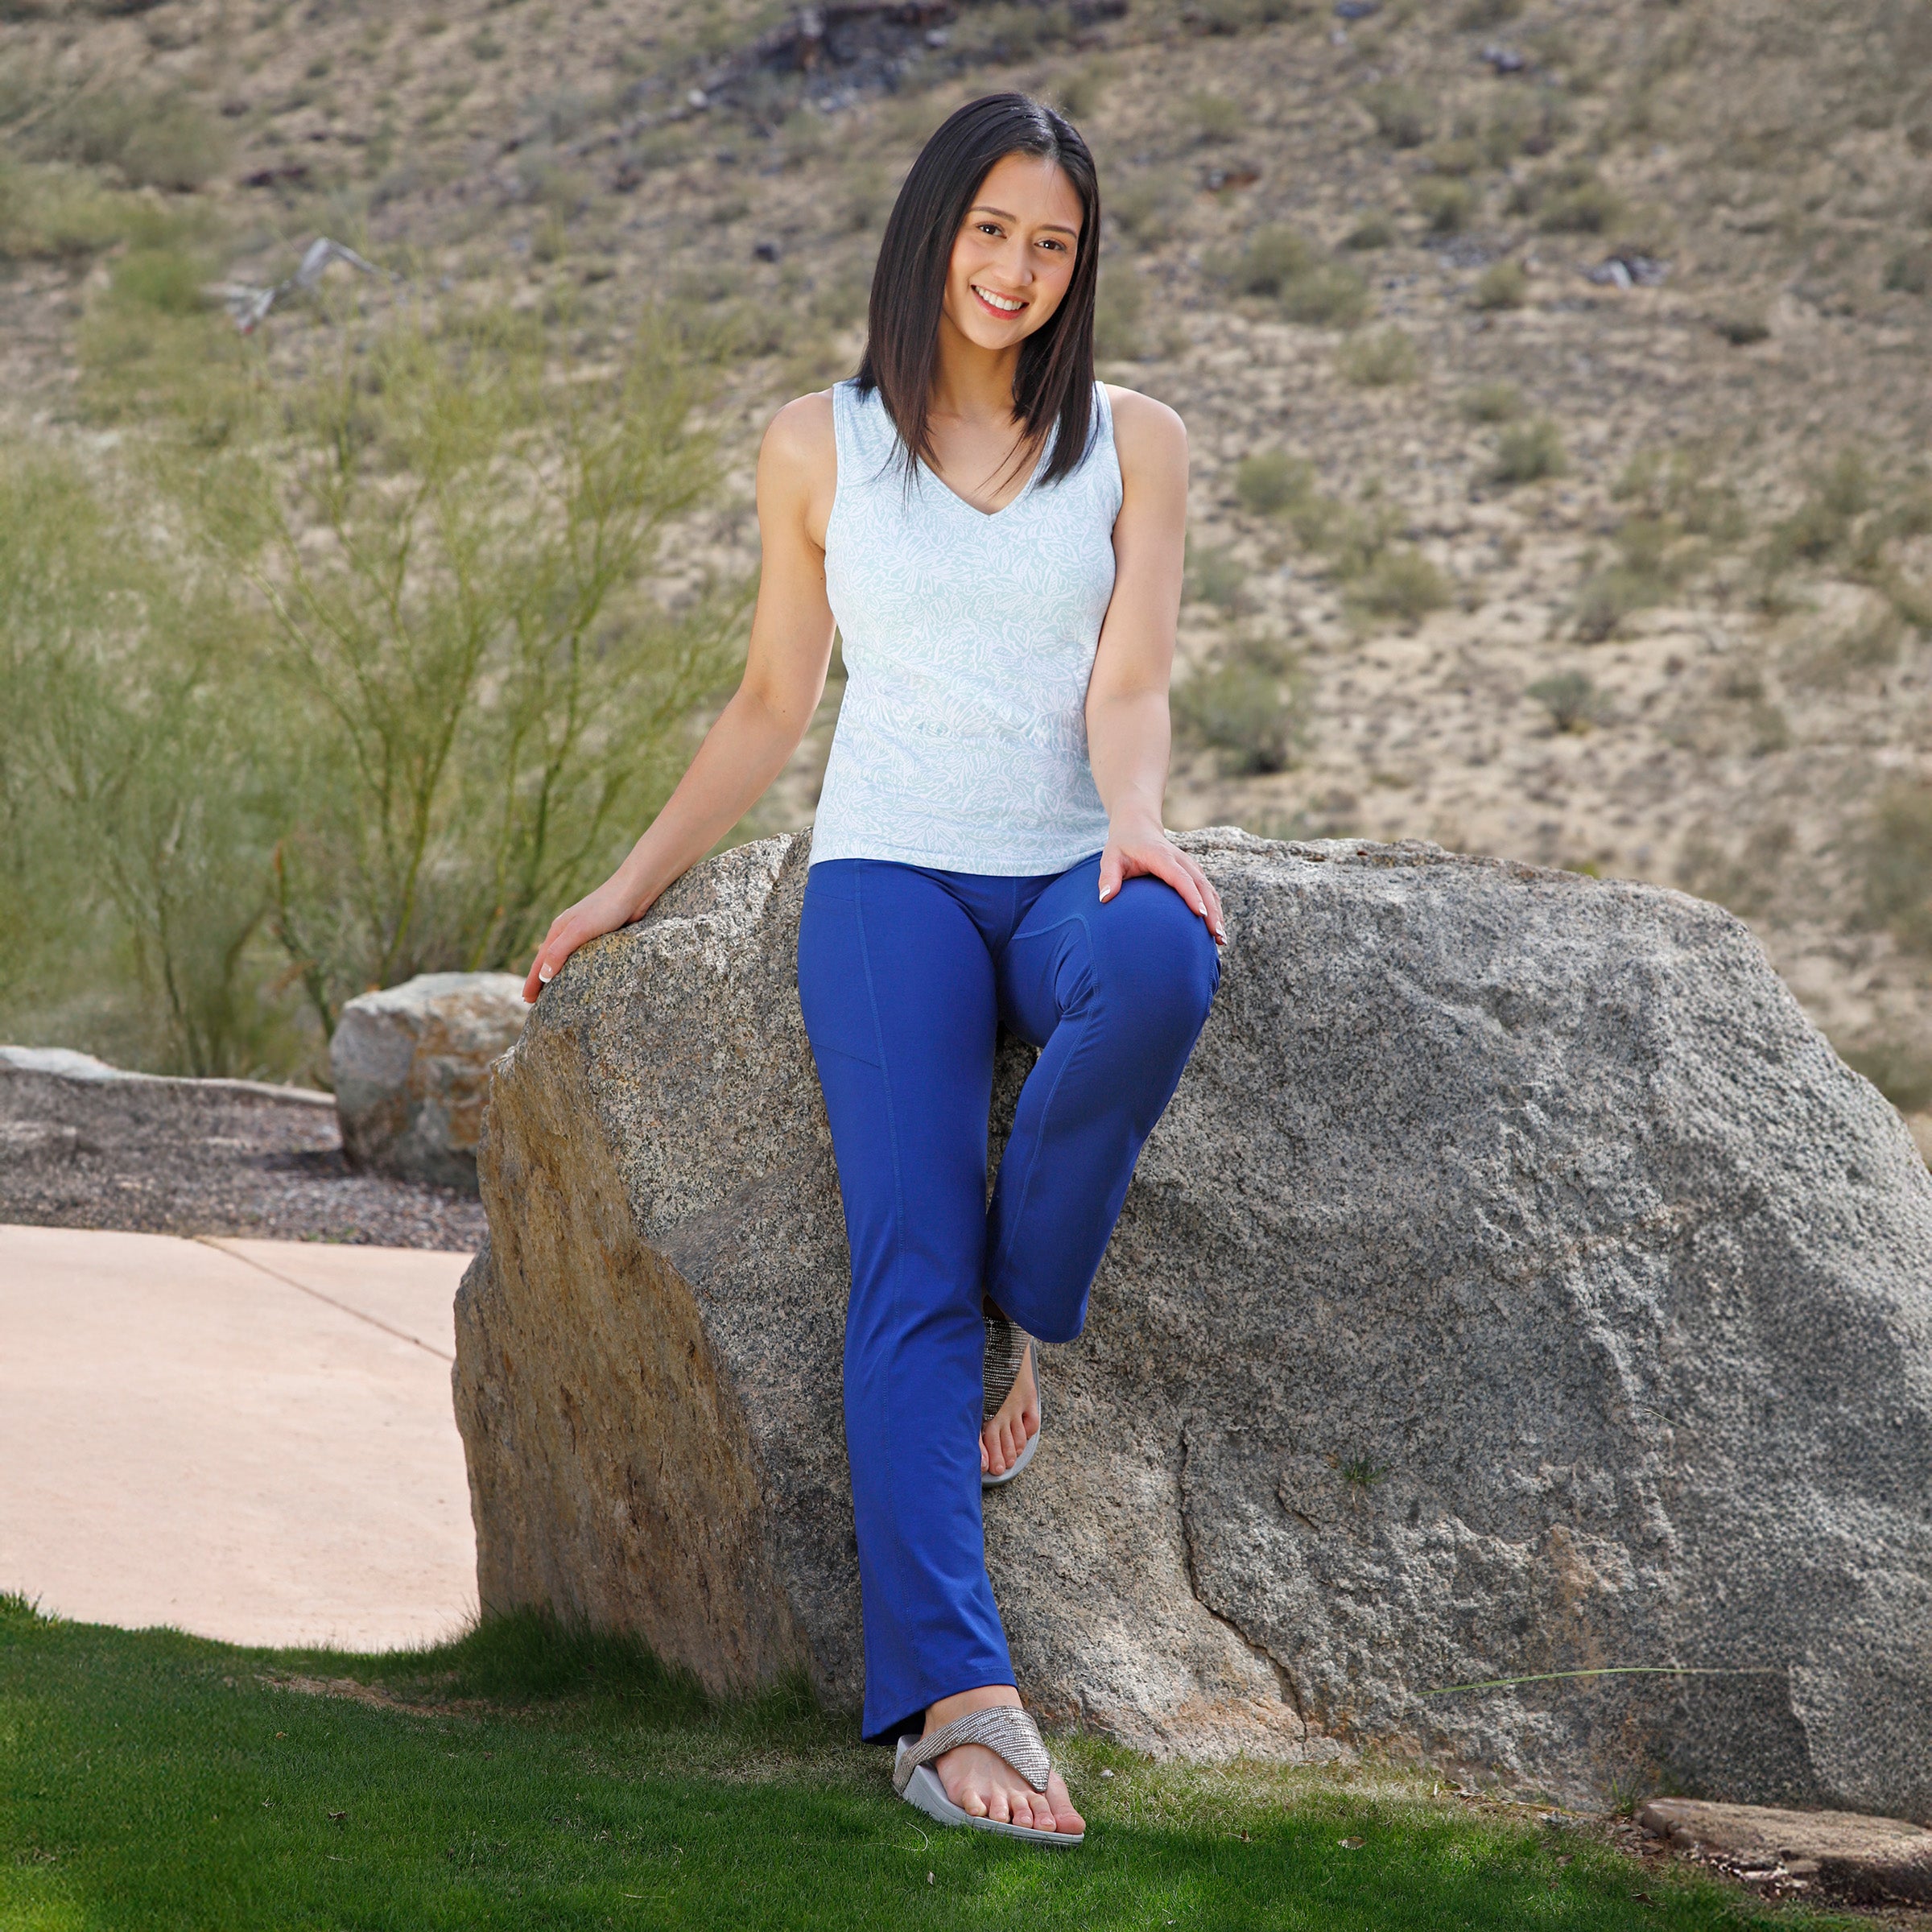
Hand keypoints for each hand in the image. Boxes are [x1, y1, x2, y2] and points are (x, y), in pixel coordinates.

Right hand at [520, 875, 646, 1001]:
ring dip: (557, 975)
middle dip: (541, 980)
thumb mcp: (578, 931)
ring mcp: (584, 934)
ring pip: (566, 959)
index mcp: (558, 930)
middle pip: (549, 960)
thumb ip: (559, 952)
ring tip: (554, 993)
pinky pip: (583, 958)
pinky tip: (580, 977)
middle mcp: (568, 932)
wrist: (633, 891)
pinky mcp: (601, 937)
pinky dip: (575, 969)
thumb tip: (543, 975)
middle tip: (535, 1001)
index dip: (533, 981)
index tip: (527, 999)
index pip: (540, 961)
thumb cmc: (605, 908)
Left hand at [1098, 819, 1226, 943]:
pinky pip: (1208, 892)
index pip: (1180, 877)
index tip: (1199, 914)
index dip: (1191, 895)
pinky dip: (1215, 909)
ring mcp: (1190, 867)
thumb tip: (1105, 898)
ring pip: (1209, 890)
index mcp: (1162, 857)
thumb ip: (1107, 877)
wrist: (1138, 828)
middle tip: (1216, 935)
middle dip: (1211, 910)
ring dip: (1217, 913)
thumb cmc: (1122, 846)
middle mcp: (1181, 861)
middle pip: (1202, 886)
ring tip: (1221, 939)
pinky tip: (1216, 929)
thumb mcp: (1110, 858)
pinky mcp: (1193, 874)